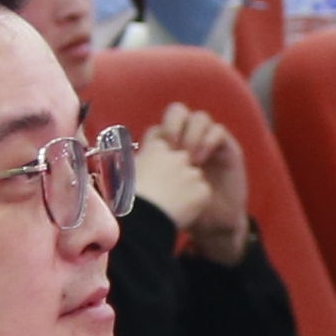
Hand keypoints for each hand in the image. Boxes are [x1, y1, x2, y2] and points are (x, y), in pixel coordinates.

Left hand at [145, 101, 249, 259]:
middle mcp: (189, 141)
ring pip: (199, 117)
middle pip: (178, 111)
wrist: (213, 224)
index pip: (161, 126)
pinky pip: (219, 130)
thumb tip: (108, 175)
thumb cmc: (184, 211)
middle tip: (172, 145)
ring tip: (188, 156)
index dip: (158, 133)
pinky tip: (200, 159)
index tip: (154, 151)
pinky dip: (208, 140)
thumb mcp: (158, 195)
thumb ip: (140, 181)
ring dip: (192, 133)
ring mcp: (208, 143)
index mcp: (170, 149)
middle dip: (174, 123)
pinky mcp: (227, 150)